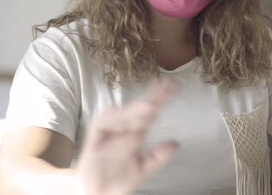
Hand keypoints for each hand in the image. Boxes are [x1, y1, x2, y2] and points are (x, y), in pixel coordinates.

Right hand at [75, 79, 177, 194]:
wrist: (96, 192)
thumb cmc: (117, 179)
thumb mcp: (142, 170)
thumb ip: (157, 158)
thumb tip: (175, 144)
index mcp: (136, 133)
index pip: (150, 114)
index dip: (161, 100)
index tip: (173, 88)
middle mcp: (124, 127)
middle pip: (139, 109)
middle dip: (152, 97)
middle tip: (166, 86)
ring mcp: (110, 129)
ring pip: (123, 114)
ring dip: (135, 109)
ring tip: (150, 106)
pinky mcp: (95, 134)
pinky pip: (104, 122)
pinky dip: (114, 117)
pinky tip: (126, 115)